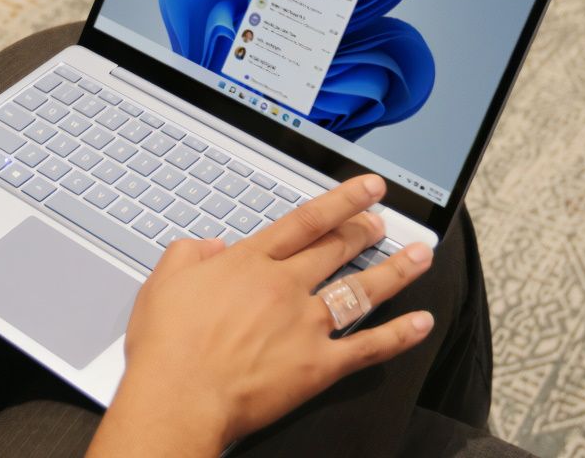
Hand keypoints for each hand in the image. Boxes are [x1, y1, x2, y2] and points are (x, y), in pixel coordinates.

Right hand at [87, 174, 436, 457]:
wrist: (180, 395)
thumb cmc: (167, 346)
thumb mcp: (163, 282)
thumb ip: (189, 254)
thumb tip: (210, 245)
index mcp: (248, 264)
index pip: (305, 221)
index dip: (342, 201)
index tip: (367, 189)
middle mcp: (284, 287)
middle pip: (336, 250)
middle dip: (366, 230)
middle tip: (384, 221)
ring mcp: (306, 325)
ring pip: (361, 290)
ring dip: (396, 270)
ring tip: (420, 255)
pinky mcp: (319, 365)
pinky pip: (368, 347)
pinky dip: (400, 335)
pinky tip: (422, 323)